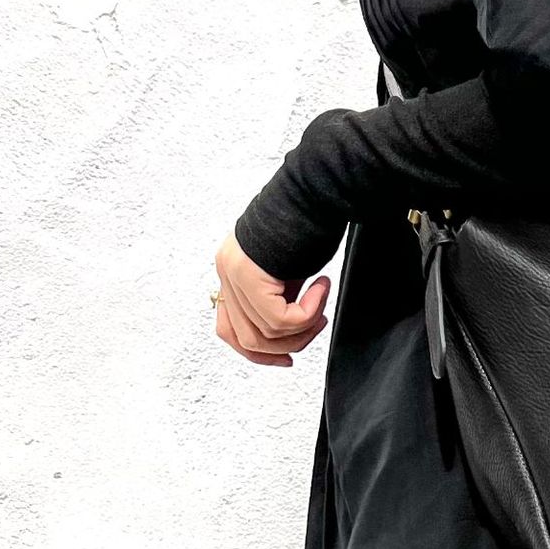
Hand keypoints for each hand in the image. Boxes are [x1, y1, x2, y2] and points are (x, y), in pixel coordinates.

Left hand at [213, 231, 331, 366]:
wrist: (315, 190)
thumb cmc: (308, 221)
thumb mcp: (287, 270)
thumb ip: (278, 297)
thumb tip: (287, 331)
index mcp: (232, 272)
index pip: (230, 329)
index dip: (260, 353)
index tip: (287, 358)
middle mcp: (227, 273)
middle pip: (246, 339)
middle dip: (287, 345)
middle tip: (316, 327)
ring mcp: (234, 274)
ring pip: (265, 334)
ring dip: (302, 329)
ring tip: (322, 308)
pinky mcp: (250, 275)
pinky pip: (279, 319)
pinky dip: (307, 313)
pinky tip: (321, 289)